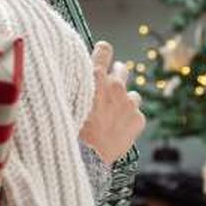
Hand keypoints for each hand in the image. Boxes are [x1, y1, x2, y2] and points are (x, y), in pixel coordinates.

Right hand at [79, 41, 145, 163]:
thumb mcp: (66, 99)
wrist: (86, 155)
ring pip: (134, 94)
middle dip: (117, 75)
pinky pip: (137, 115)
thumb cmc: (70, 127)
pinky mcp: (138, 119)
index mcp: (95, 76)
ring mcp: (129, 102)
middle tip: (109, 86)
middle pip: (122, 69)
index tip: (101, 56)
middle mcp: (115, 85)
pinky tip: (119, 129)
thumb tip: (72, 78)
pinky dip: (130, 120)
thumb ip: (74, 85)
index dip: (103, 52)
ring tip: (114, 113)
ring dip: (125, 100)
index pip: (104, 49)